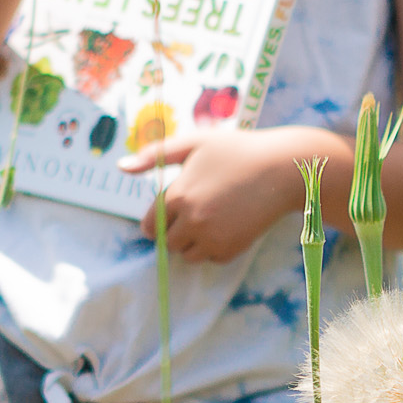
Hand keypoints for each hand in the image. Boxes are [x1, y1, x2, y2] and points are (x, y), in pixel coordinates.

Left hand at [121, 127, 302, 262]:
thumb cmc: (237, 150)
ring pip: (187, 255)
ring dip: (194, 242)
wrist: (282, 169)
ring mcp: (212, 238)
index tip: (172, 211)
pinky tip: (229, 225)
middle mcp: (192, 221)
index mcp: (178, 196)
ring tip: (213, 217)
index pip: (150, 226)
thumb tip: (119, 167)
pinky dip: (215, 248)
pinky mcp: (231, 250)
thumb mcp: (194, 143)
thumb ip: (155, 155)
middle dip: (177, 230)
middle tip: (199, 209)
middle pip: (168, 243)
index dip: (159, 220)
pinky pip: (211, 259)